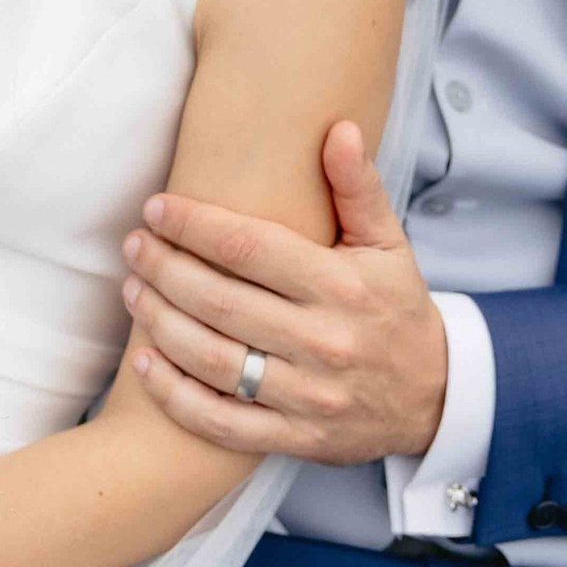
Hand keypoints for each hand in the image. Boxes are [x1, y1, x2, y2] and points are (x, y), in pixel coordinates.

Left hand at [123, 122, 447, 464]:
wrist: (435, 398)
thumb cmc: (397, 308)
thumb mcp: (388, 243)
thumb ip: (358, 186)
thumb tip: (337, 128)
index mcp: (342, 287)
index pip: (250, 247)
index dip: (194, 224)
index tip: (157, 208)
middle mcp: (324, 342)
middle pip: (219, 301)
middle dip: (164, 269)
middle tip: (133, 245)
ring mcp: (308, 396)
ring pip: (212, 359)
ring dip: (159, 322)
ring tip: (132, 290)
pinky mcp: (295, 437)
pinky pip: (220, 422)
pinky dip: (175, 395)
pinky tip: (144, 362)